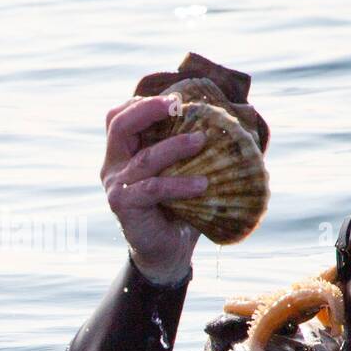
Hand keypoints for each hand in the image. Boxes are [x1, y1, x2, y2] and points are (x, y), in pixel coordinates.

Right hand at [100, 94, 208, 284]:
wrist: (168, 252)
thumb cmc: (180, 208)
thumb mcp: (183, 173)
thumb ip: (191, 150)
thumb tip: (237, 120)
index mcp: (122, 153)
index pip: (119, 117)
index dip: (142, 103)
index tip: (175, 99)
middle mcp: (113, 165)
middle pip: (119, 126)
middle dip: (148, 110)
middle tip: (177, 104)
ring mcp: (116, 185)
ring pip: (144, 158)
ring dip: (174, 146)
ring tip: (202, 140)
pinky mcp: (124, 205)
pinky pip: (153, 188)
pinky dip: (178, 184)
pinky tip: (202, 184)